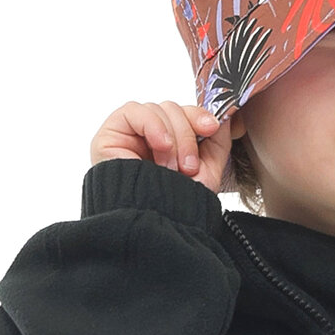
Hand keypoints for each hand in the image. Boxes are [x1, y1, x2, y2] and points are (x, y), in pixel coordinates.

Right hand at [90, 100, 232, 193]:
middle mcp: (148, 137)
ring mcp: (129, 134)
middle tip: (188, 166)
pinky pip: (135, 111)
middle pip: (172, 109)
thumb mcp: (208, 169)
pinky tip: (160, 147)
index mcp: (169, 142)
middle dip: (186, 136)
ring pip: (157, 109)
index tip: (212, 127)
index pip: (184, 113)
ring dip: (172, 139)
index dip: (198, 115)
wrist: (157, 224)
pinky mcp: (111, 133)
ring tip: (171, 168)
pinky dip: (153, 126)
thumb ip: (217, 140)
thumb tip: (223, 115)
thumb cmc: (177, 205)